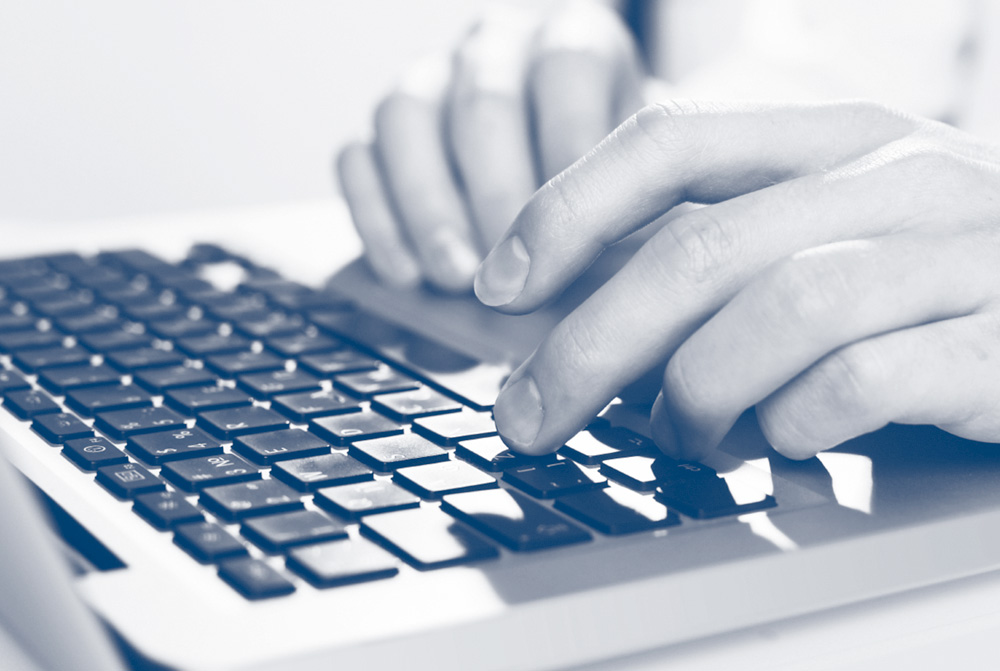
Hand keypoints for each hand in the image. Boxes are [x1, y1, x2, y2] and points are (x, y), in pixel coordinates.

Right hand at [337, 1, 644, 291]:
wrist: (568, 190)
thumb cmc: (611, 193)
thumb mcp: (638, 189)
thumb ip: (627, 216)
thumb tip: (602, 278)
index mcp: (574, 42)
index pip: (568, 69)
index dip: (570, 151)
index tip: (578, 234)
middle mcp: (496, 50)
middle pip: (483, 102)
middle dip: (496, 196)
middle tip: (510, 273)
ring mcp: (429, 83)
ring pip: (405, 116)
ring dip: (429, 207)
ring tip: (454, 278)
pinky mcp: (378, 132)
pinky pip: (356, 158)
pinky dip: (376, 220)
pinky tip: (406, 275)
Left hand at [477, 100, 999, 460]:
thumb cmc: (927, 276)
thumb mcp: (823, 227)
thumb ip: (718, 245)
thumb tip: (577, 308)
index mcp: (834, 135)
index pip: (672, 140)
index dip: (566, 211)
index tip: (499, 287)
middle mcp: (892, 177)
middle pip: (696, 250)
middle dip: (587, 347)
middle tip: (529, 416)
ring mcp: (952, 255)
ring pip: (774, 313)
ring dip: (694, 395)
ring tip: (677, 438)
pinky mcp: (996, 345)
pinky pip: (857, 383)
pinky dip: (790, 425)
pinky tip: (779, 444)